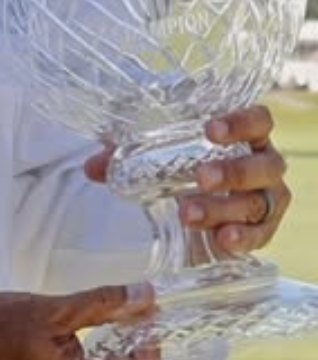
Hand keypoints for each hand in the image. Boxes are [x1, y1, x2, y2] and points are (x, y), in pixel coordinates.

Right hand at [0, 283, 160, 359]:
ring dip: (115, 349)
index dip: (153, 341)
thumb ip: (102, 304)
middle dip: (135, 343)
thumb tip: (145, 296)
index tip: (147, 310)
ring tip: (106, 315)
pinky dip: (95, 358)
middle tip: (129, 306)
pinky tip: (81, 331)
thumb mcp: (52, 309)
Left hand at [84, 103, 290, 256]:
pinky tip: (222, 239)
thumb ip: (126, 156)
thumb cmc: (181, 167)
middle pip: (265, 165)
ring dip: (224, 208)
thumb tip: (93, 167)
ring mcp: (266, 199)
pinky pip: (262, 235)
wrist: (195, 208)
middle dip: (234, 171)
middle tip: (201, 177)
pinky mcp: (262, 229)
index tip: (210, 130)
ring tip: (188, 213)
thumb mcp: (155, 156)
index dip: (241, 122)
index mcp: (245, 136)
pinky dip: (243, 238)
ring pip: (259, 202)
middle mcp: (263, 165)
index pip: (258, 120)